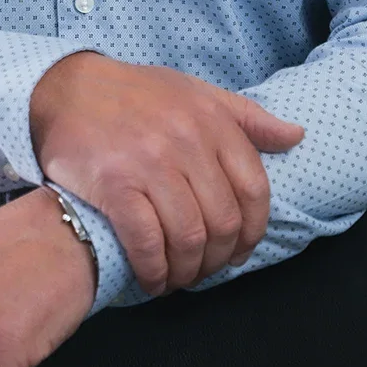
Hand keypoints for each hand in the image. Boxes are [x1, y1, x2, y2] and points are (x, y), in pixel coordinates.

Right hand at [29, 52, 303, 295]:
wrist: (69, 88)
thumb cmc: (137, 94)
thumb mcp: (197, 93)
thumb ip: (248, 118)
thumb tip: (297, 136)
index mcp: (212, 121)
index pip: (254, 191)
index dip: (253, 232)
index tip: (238, 252)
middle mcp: (187, 142)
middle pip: (224, 222)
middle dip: (218, 259)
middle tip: (203, 270)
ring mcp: (151, 164)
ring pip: (190, 238)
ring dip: (187, 271)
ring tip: (177, 278)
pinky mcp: (115, 184)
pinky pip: (147, 242)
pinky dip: (154, 271)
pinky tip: (152, 279)